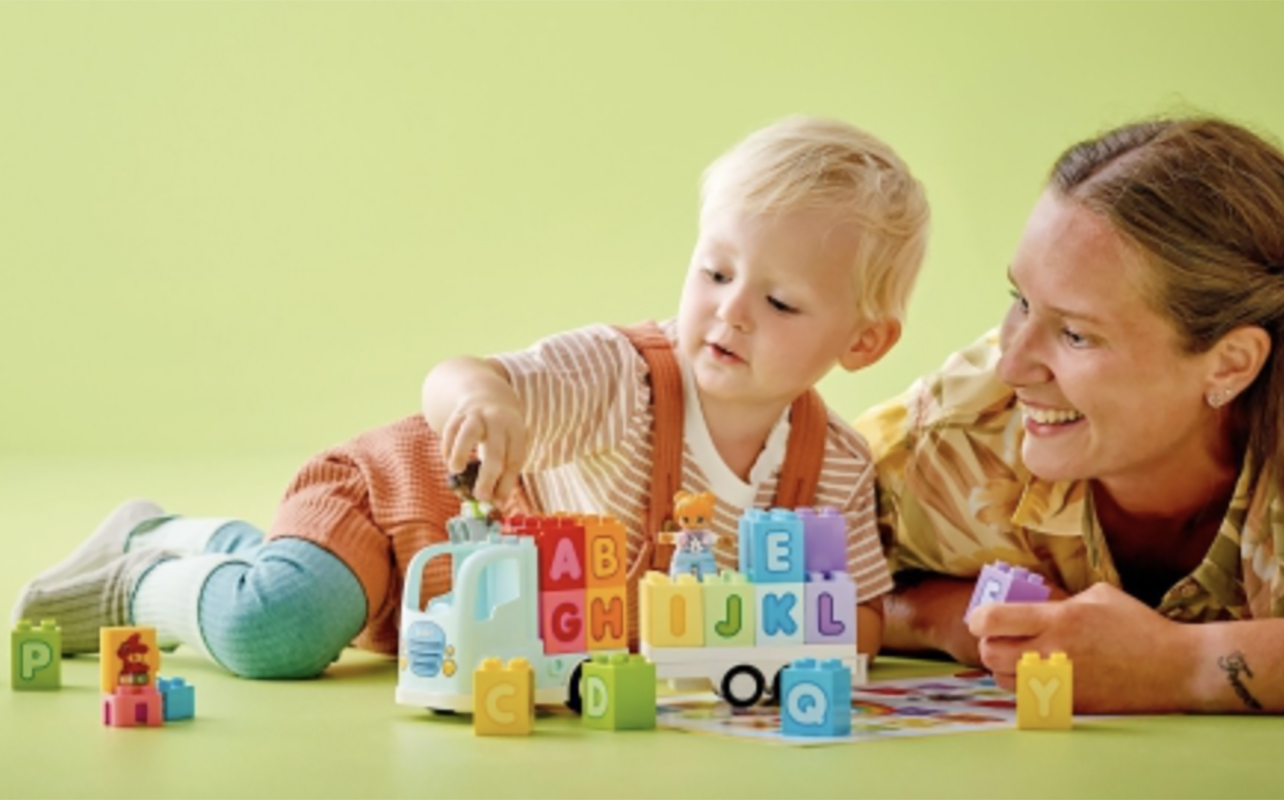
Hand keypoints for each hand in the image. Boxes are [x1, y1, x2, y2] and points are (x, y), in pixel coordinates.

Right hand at [439, 394, 526, 502]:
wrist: (488, 396)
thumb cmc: (502, 433)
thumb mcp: (510, 446)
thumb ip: (505, 473)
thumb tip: (496, 504)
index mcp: (516, 431)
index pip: (514, 459)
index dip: (506, 482)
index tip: (497, 502)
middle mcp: (498, 421)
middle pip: (495, 450)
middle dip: (488, 476)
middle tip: (480, 496)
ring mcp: (477, 415)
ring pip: (468, 432)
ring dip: (460, 453)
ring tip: (455, 470)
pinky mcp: (459, 413)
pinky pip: (450, 429)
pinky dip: (447, 447)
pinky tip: (448, 461)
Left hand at [967, 582, 1193, 712]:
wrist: (1176, 668)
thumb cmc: (1139, 626)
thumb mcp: (1098, 595)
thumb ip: (1059, 599)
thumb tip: (1032, 603)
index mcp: (1058, 619)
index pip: (993, 620)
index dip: (978, 619)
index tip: (980, 619)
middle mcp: (1053, 652)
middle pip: (990, 654)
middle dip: (988, 645)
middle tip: (999, 639)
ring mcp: (1060, 683)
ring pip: (1004, 681)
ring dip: (1004, 669)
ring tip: (1020, 659)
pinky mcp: (1070, 706)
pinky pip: (1028, 700)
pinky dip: (1025, 689)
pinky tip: (1040, 678)